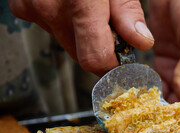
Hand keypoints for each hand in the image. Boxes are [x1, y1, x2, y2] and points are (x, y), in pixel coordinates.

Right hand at [7, 0, 153, 75]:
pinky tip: (70, 5)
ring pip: (67, 44)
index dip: (112, 65)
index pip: (95, 59)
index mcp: (80, 3)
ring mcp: (34, 9)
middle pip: (81, 55)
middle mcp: (52, 9)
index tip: (123, 61)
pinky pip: (50, 29)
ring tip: (89, 11)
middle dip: (100, 49)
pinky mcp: (23, 8)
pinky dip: (64, 24)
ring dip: (82, 37)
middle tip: (110, 29)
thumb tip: (141, 42)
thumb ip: (128, 12)